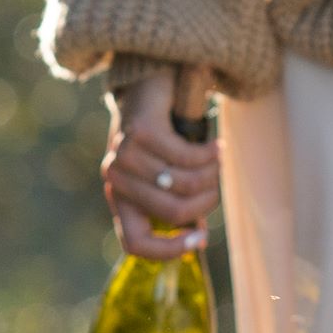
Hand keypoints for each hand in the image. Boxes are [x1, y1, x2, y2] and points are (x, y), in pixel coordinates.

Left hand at [100, 66, 221, 257]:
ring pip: (183, 184)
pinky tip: (214, 145)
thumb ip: (173, 202)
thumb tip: (197, 241)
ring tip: (216, 160)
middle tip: (216, 183)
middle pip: (172, 213)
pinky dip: (209, 154)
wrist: (148, 82)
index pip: (135, 244)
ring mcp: (125, 154)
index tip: (199, 241)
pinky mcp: (142, 131)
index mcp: (119, 196)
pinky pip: (187, 157)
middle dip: (206, 202)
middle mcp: (115, 178)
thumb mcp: (163, 173)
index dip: (168, 251)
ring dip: (211, 173)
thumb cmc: (162, 134)